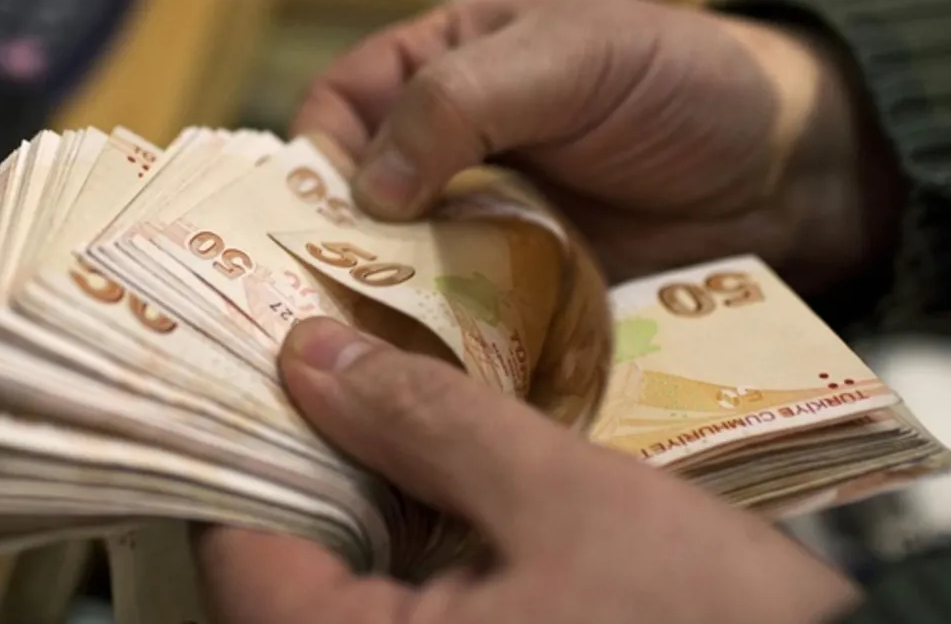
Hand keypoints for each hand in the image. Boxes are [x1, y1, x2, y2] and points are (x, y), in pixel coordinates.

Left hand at [195, 317, 859, 623]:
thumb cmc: (711, 620)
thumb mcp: (567, 500)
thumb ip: (431, 422)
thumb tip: (311, 354)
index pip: (242, 562)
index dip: (239, 451)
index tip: (250, 364)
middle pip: (286, 576)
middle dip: (303, 463)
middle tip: (315, 361)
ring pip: (345, 590)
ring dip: (355, 495)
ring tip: (371, 396)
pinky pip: (403, 609)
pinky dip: (405, 540)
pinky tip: (433, 472)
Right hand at [291, 0, 904, 294]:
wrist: (782, 167)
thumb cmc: (676, 80)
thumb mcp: (569, 56)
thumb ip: (462, 103)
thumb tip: (369, 187)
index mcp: (439, 70)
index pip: (338, 112)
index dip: (309, 164)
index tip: (303, 227)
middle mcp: (447, 151)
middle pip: (353, 204)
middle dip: (334, 253)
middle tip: (321, 313)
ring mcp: (482, 224)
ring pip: (401, 268)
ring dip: (385, 306)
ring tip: (369, 353)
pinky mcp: (519, 287)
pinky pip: (461, 315)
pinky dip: (443, 339)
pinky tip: (432, 369)